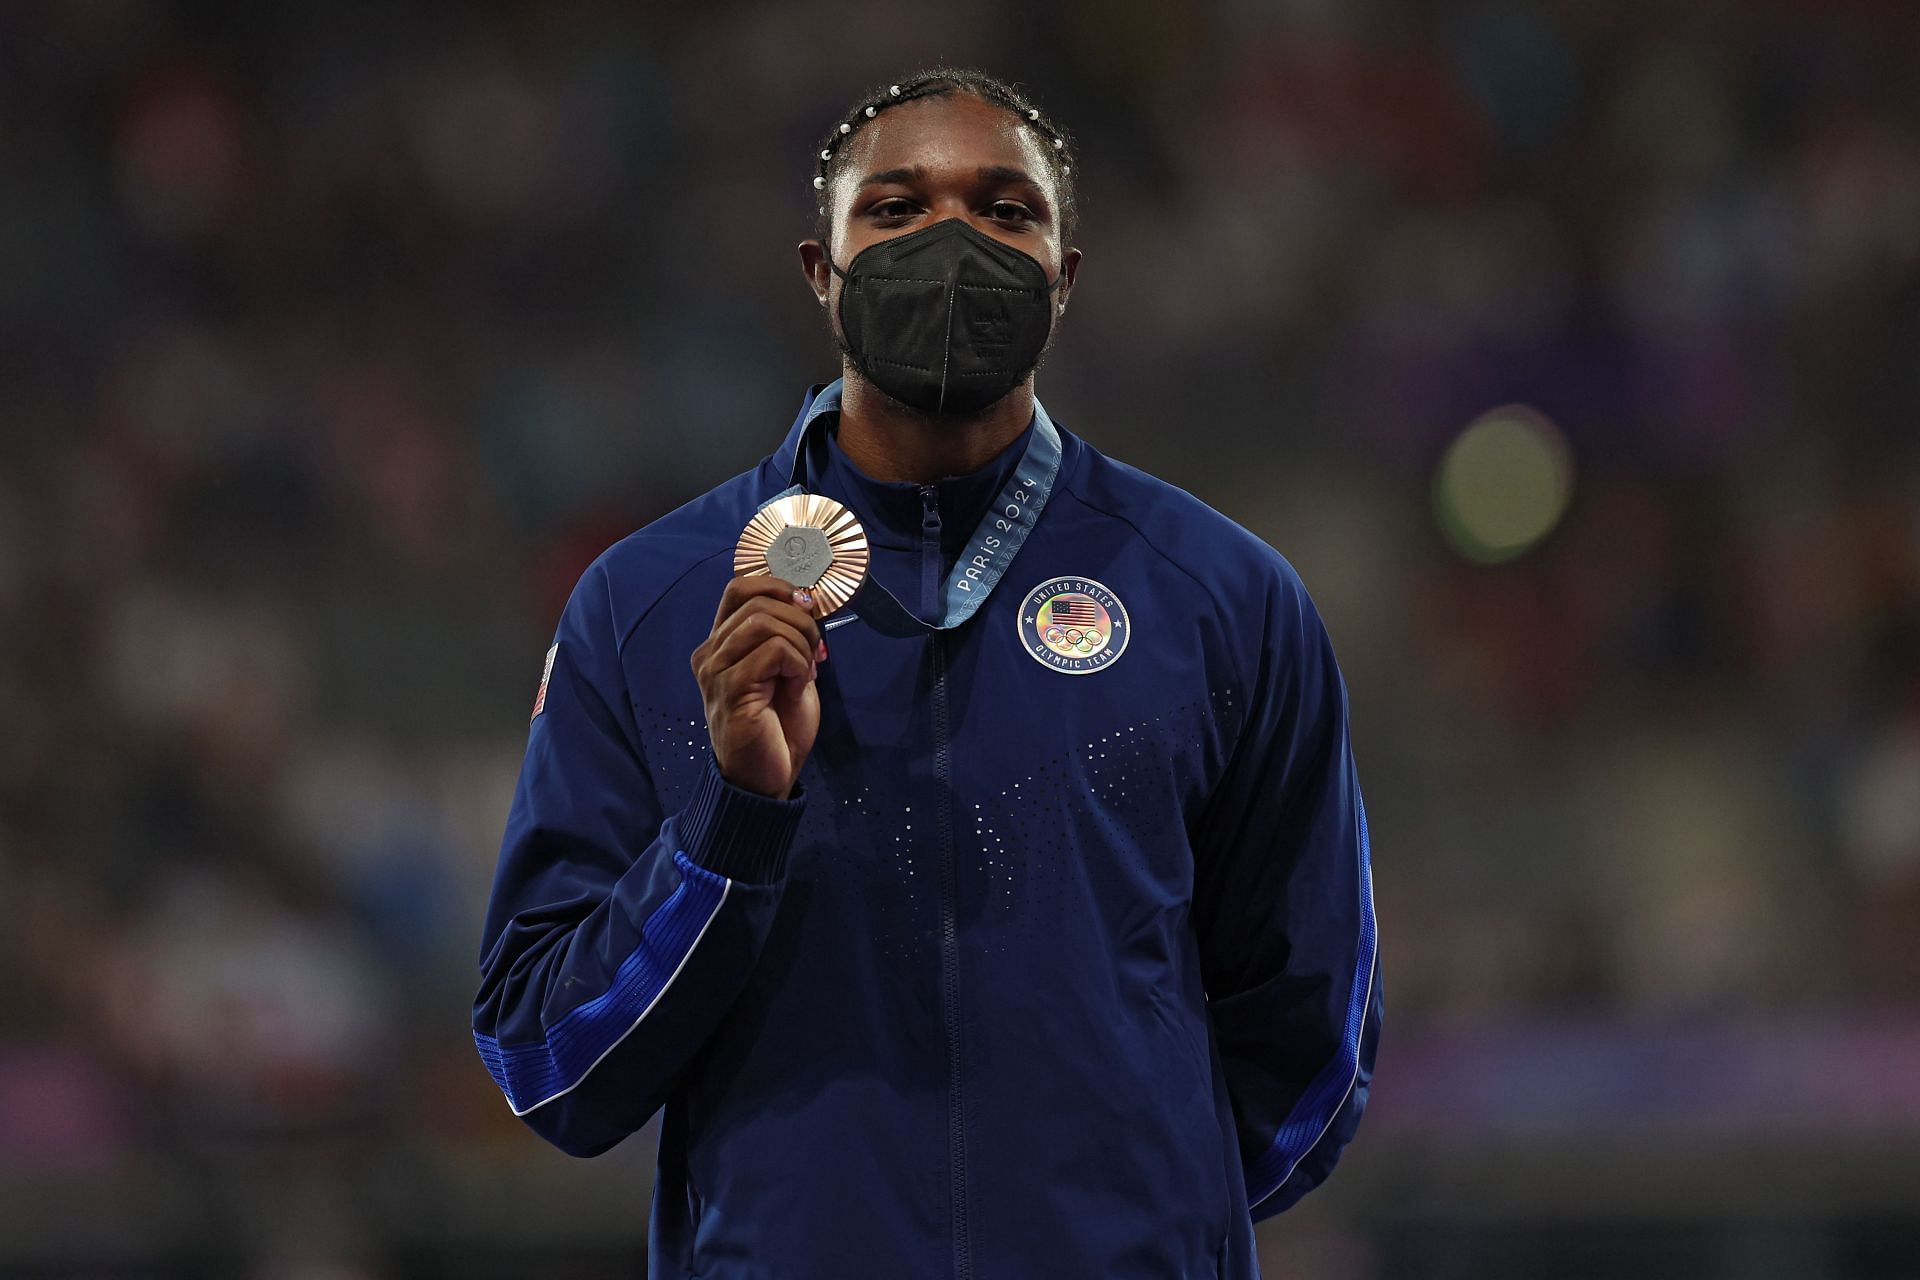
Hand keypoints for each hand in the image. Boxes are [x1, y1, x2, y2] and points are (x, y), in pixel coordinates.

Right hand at [691, 576, 827, 799]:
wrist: (767, 779)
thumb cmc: (777, 728)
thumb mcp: (788, 671)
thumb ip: (788, 637)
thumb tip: (806, 603)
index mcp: (721, 644)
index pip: (740, 588)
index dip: (778, 586)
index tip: (808, 608)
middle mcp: (711, 653)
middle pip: (756, 600)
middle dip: (800, 618)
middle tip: (816, 650)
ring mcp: (716, 671)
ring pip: (765, 621)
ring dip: (800, 641)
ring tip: (807, 670)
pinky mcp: (731, 689)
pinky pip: (773, 650)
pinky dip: (797, 662)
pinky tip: (798, 684)